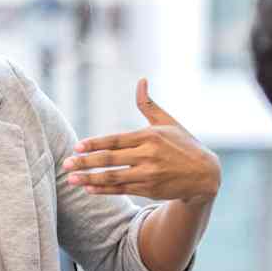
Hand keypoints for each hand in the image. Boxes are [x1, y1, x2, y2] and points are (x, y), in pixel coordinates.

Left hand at [63, 78, 220, 202]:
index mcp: (150, 136)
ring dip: (90, 179)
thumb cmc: (184, 145)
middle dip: (85, 162)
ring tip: (71, 179)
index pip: (115, 140)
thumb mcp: (168, 123)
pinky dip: (104, 190)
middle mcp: (148, 155)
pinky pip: (121, 190)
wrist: (205, 174)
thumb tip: (141, 80)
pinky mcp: (149, 189)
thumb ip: (149, 104)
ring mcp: (148, 174)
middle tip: (66, 164)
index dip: (95, 143)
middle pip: (110, 159)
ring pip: (113, 177)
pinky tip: (89, 188)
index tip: (77, 146)